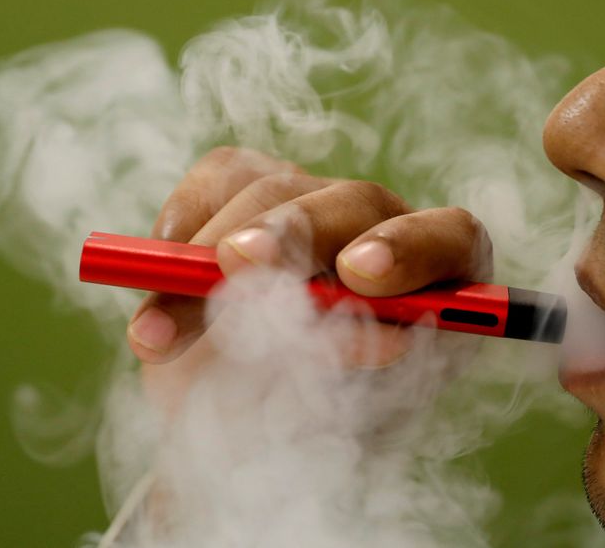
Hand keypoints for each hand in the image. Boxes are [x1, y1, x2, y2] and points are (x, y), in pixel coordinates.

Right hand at [126, 147, 492, 409]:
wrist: (259, 419)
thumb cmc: (316, 426)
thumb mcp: (337, 421)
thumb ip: (340, 381)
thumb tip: (338, 338)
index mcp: (437, 284)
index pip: (447, 239)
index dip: (407, 249)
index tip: (356, 277)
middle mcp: (382, 232)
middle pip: (355, 203)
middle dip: (293, 232)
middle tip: (239, 263)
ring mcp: (318, 203)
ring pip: (273, 189)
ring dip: (206, 256)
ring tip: (156, 334)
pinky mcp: (257, 189)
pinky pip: (220, 177)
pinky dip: (183, 222)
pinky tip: (159, 271)